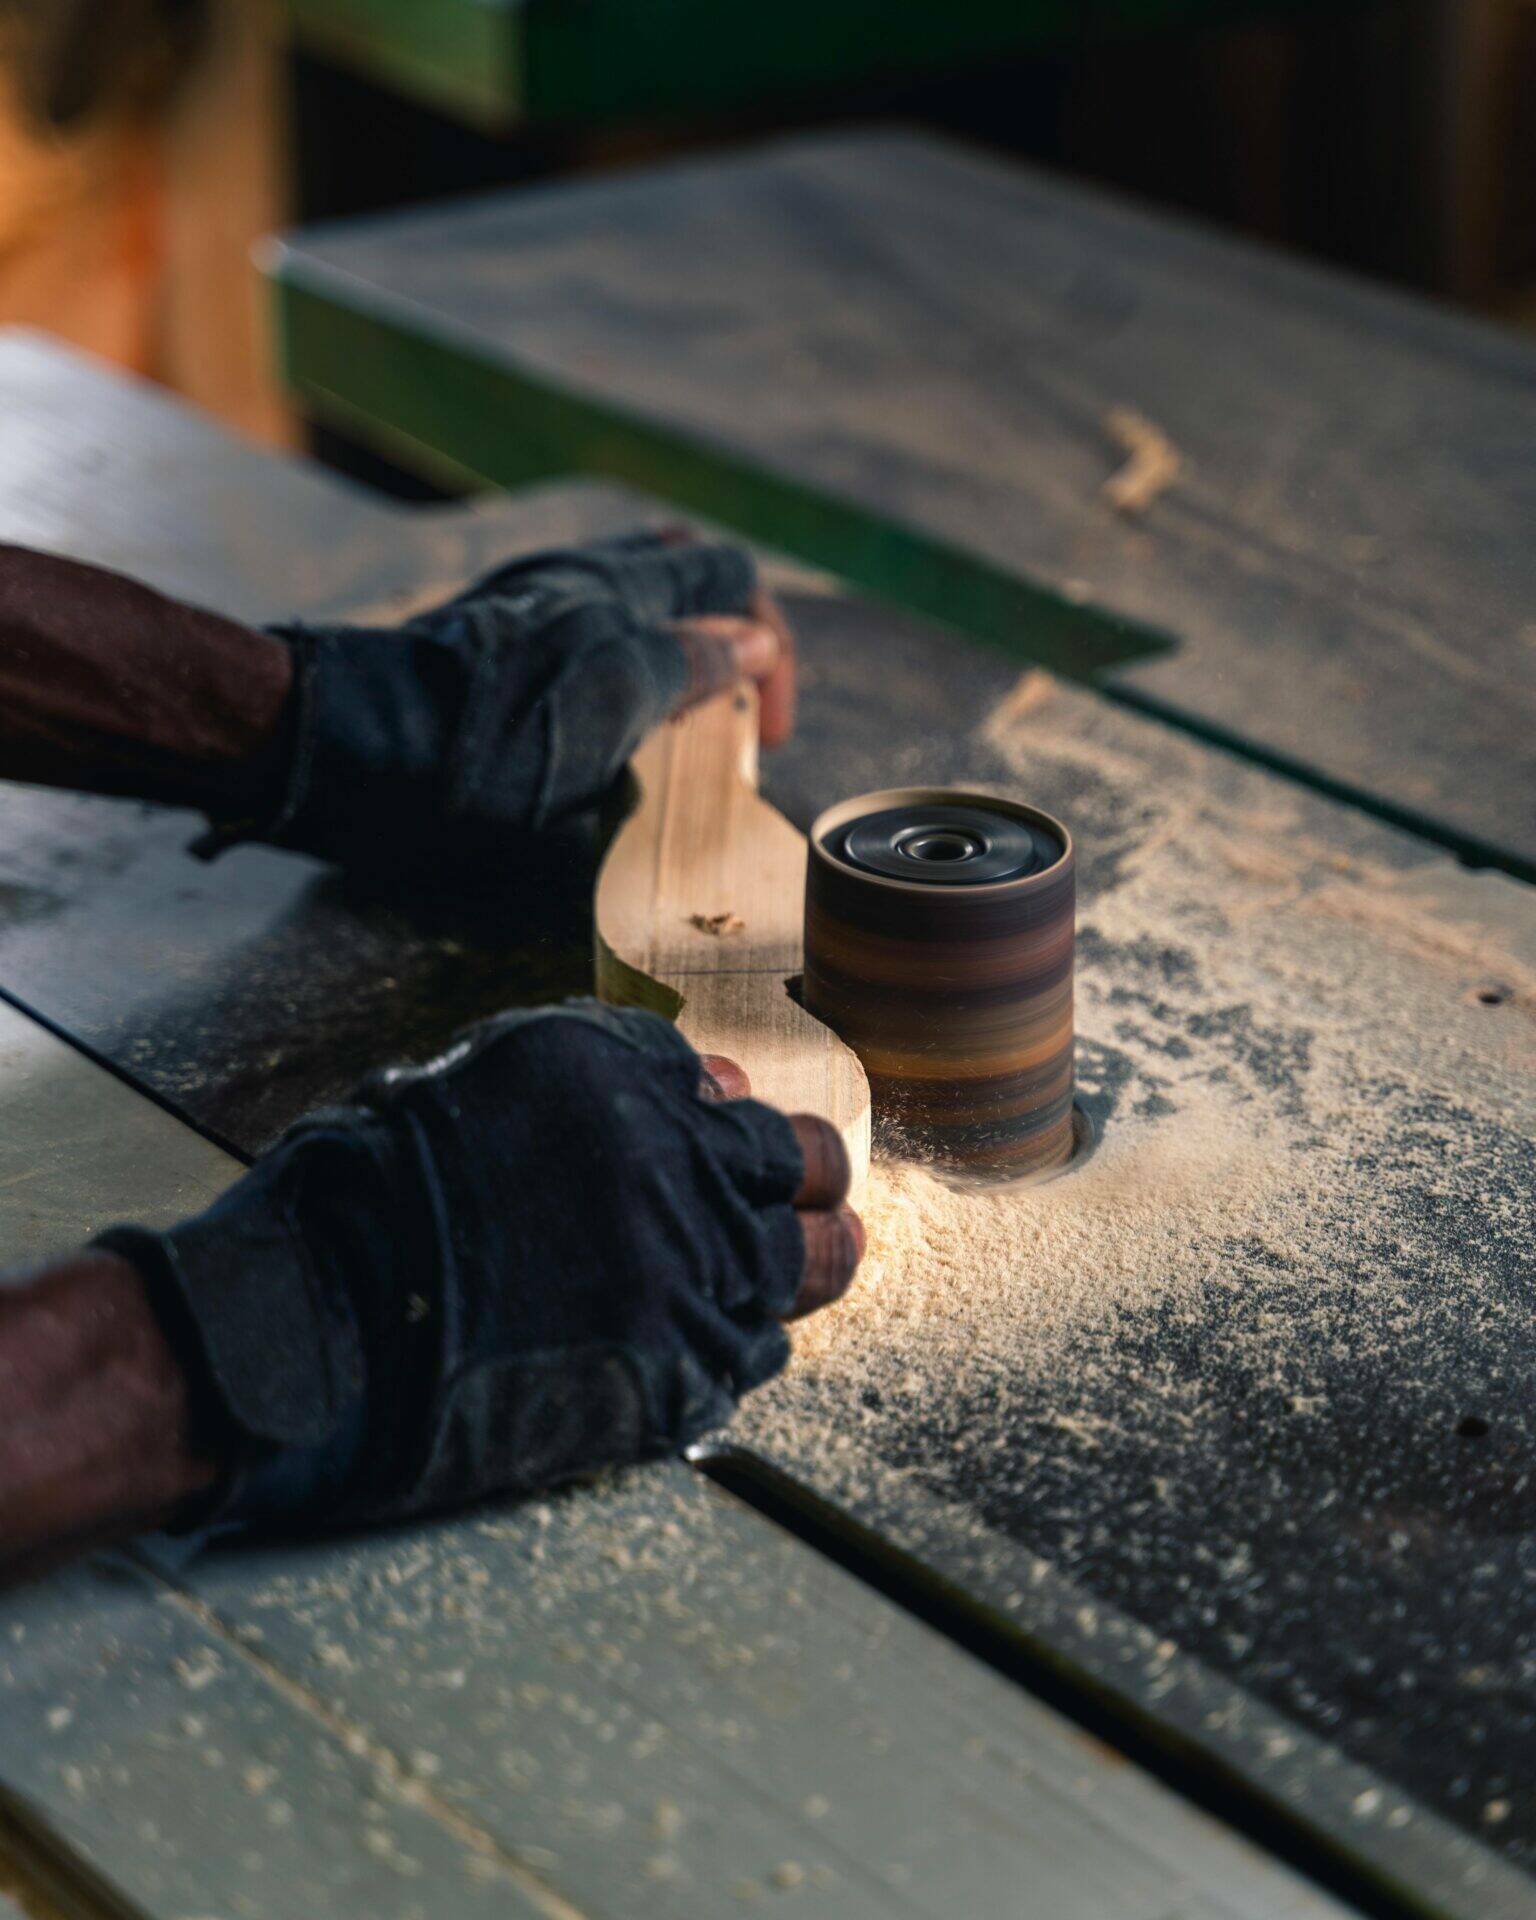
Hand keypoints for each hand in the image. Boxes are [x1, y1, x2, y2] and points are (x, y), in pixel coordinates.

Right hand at [100, 1002, 861, 1535]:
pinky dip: (736, 1344)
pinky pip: (755, 1351)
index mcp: (620, 1073)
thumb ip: (604, 1082)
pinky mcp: (679, 1368)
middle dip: (804, 1183)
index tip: (725, 1147)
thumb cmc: (369, 1199)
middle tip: (799, 1205)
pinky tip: (696, 1342)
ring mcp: (686, 1267)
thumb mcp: (476, 1083)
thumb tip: (713, 1088)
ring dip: (794, 1265)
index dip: (733, 1127)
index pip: (736, 1089)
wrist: (315, 1327)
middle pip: (808, 1165)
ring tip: (784, 1272)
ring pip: (810, 1264)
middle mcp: (673, 1159)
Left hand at [200, 530, 794, 872]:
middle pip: (687, 571)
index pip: (733, 581)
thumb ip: (686, 666)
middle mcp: (580, 576)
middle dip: (730, 631)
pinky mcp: (496, 629)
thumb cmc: (488, 741)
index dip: (770, 654)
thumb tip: (752, 641)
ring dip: (676, 637)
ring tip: (677, 705)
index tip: (765, 732)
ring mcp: (534, 597)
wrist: (354, 745)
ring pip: (635, 591)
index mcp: (620, 590)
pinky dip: (622, 648)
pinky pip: (586, 618)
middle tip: (730, 706)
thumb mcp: (610, 706)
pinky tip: (603, 700)